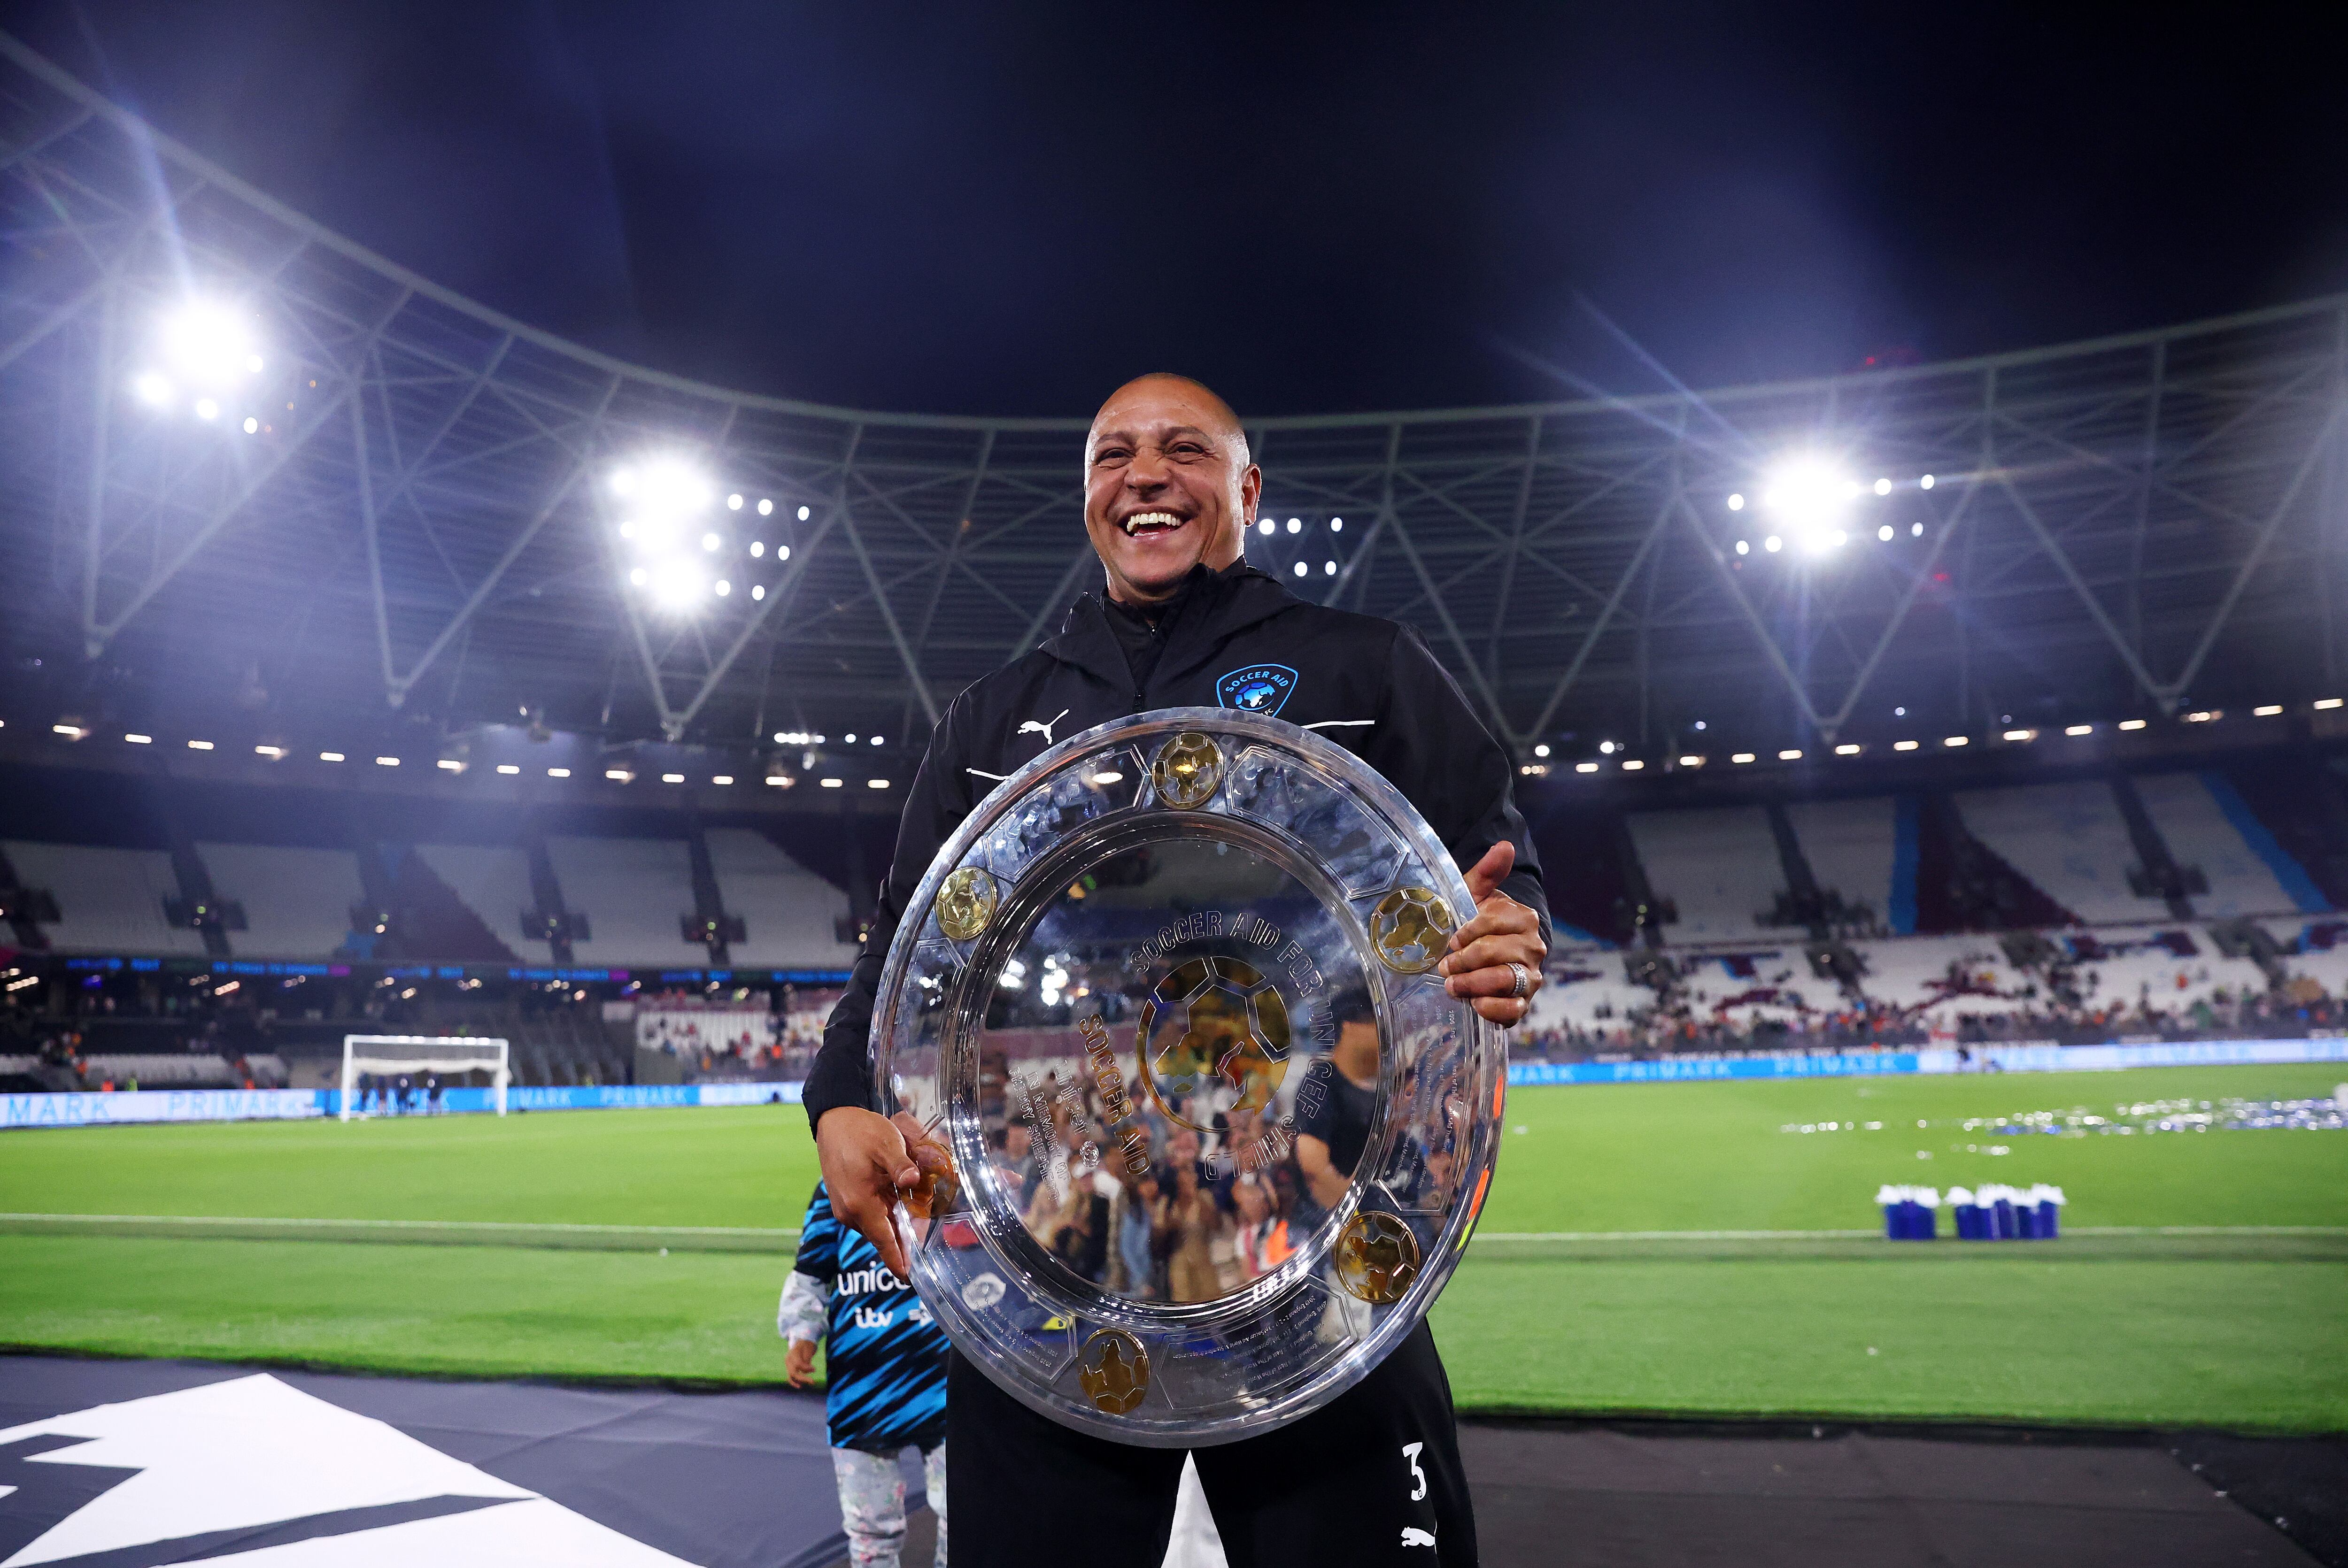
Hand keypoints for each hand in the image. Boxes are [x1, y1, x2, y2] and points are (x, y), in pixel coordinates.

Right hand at [785, 1338, 817, 1388]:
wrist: (802, 1342)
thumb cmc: (807, 1345)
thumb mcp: (808, 1350)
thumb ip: (806, 1361)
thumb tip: (805, 1372)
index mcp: (792, 1353)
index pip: (798, 1364)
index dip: (806, 1368)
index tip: (814, 1369)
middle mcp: (788, 1359)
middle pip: (793, 1372)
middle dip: (803, 1378)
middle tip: (813, 1382)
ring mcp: (788, 1364)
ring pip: (790, 1376)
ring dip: (799, 1381)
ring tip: (809, 1383)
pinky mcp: (789, 1368)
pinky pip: (790, 1376)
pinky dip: (794, 1381)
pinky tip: (799, 1385)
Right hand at [815, 1106, 952, 1279]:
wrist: (834, 1121)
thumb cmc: (860, 1132)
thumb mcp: (886, 1144)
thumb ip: (901, 1165)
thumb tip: (913, 1181)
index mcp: (860, 1204)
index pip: (883, 1241)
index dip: (897, 1261)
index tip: (908, 1280)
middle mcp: (850, 1213)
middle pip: (884, 1235)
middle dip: (905, 1236)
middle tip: (928, 1230)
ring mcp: (845, 1209)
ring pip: (878, 1225)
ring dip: (896, 1222)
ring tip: (917, 1209)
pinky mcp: (846, 1202)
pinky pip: (871, 1216)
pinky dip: (886, 1213)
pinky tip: (899, 1199)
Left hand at [1436, 842, 1545, 1026]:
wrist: (1481, 959)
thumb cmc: (1474, 923)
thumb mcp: (1473, 895)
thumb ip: (1487, 872)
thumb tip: (1505, 845)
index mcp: (1524, 918)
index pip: (1493, 923)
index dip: (1466, 932)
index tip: (1451, 939)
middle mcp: (1533, 948)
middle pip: (1495, 953)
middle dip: (1463, 960)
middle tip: (1445, 965)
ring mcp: (1531, 978)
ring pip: (1503, 981)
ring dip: (1471, 984)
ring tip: (1452, 984)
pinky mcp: (1523, 1004)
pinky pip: (1511, 1011)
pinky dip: (1488, 1008)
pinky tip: (1472, 1002)